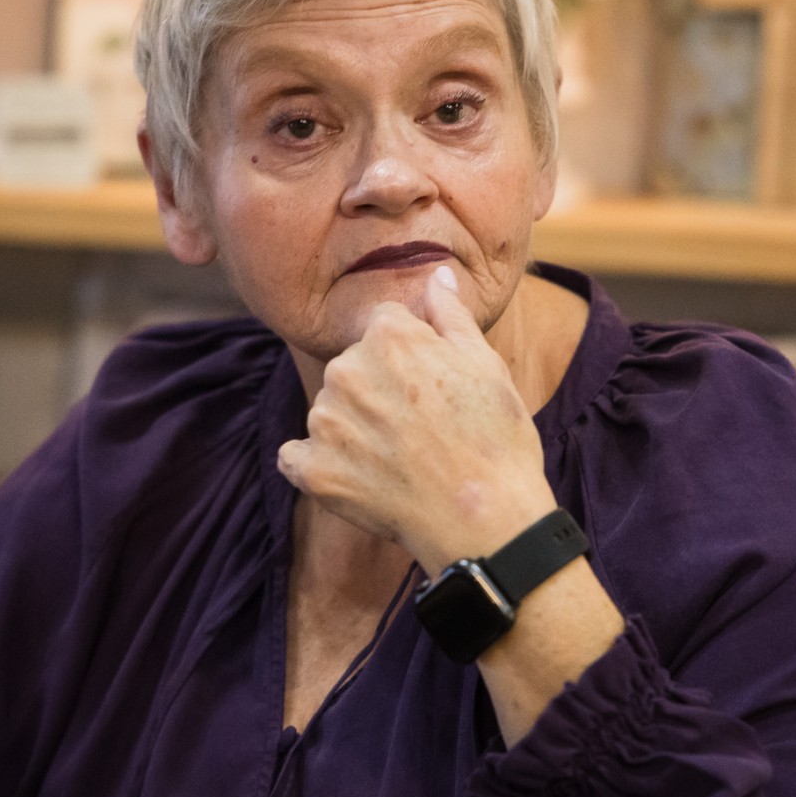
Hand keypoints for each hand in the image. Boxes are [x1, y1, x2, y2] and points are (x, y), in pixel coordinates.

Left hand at [277, 264, 558, 574]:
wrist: (486, 520)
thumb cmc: (496, 440)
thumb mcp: (486, 364)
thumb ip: (450, 314)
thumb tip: (436, 275)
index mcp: (387, 336)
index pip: (383, 328)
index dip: (412, 358)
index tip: (434, 390)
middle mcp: (346, 370)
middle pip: (353, 367)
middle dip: (380, 391)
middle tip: (422, 429)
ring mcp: (325, 422)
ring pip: (330, 412)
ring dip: (353, 430)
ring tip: (400, 459)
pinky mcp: (313, 470)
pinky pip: (299, 457)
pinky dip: (321, 467)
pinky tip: (362, 480)